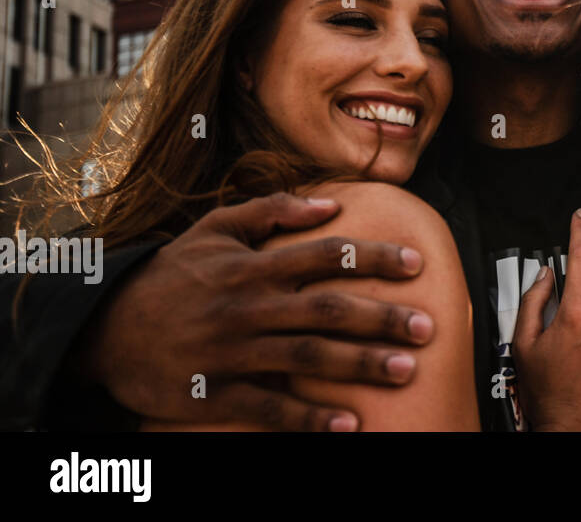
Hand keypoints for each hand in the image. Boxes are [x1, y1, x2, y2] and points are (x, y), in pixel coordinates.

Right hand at [77, 193, 435, 430]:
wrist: (104, 328)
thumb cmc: (172, 274)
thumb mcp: (213, 229)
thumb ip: (272, 210)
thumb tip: (329, 203)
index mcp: (252, 265)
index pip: (326, 255)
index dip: (374, 258)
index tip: (418, 264)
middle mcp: (247, 306)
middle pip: (326, 310)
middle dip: (381, 317)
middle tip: (428, 326)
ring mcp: (231, 352)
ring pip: (306, 358)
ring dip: (359, 365)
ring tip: (407, 371)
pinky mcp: (213, 393)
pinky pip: (268, 409)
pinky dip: (308, 419)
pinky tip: (348, 424)